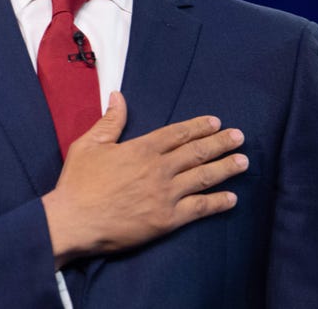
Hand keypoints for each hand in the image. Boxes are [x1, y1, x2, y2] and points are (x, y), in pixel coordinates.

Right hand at [41, 91, 247, 268]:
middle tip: (239, 137)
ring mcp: (165, 195)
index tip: (216, 122)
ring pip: (203, 177)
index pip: (178, 133)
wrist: (73, 221)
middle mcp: (159, 169)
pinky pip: (198, 209)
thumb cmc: (78, 183)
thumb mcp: (89, 144)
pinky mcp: (166, 220)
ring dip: (225, 168)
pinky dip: (217, 203)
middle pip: (196, 152)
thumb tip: (119, 96)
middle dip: (221, 143)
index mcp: (142, 149)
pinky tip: (232, 199)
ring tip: (243, 161)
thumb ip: (110, 121)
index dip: (199, 127)